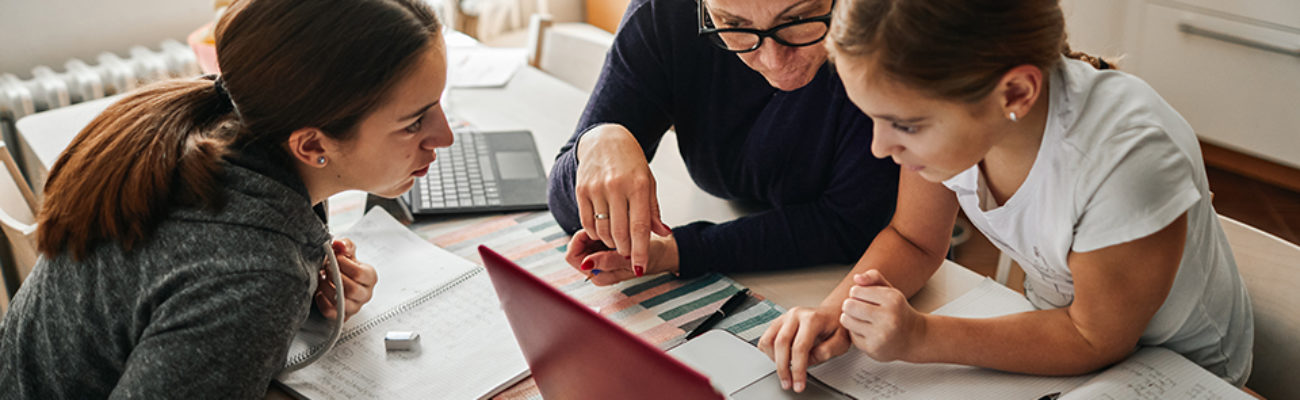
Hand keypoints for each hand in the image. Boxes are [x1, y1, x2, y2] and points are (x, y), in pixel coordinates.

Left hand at [315, 238, 377, 320]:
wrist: (336, 276)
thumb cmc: (343, 264)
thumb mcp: (346, 250)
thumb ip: (344, 245)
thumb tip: (338, 245)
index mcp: (370, 277)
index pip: (360, 274)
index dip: (343, 265)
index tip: (334, 258)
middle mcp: (365, 294)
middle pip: (352, 289)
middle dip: (334, 277)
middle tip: (326, 268)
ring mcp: (354, 307)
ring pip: (341, 302)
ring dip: (326, 288)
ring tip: (321, 277)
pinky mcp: (342, 315)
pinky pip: (331, 312)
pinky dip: (322, 301)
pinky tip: (320, 291)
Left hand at [565, 229, 677, 285]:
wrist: (664, 252)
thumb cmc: (651, 257)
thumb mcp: (630, 259)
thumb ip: (608, 261)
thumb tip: (586, 263)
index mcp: (599, 276)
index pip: (573, 256)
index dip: (580, 241)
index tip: (594, 232)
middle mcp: (596, 269)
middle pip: (576, 248)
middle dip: (587, 235)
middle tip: (605, 227)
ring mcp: (599, 259)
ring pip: (584, 241)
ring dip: (595, 231)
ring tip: (613, 227)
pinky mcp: (605, 250)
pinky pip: (594, 236)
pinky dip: (601, 229)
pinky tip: (614, 226)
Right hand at [574, 125, 672, 272]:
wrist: (606, 139)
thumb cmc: (631, 163)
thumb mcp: (648, 183)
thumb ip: (653, 211)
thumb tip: (663, 233)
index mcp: (638, 185)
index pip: (640, 227)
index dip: (640, 251)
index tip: (640, 266)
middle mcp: (616, 186)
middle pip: (619, 233)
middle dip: (625, 250)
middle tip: (629, 254)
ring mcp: (596, 188)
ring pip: (602, 230)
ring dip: (610, 242)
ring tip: (617, 241)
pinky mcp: (581, 189)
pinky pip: (586, 222)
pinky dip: (595, 233)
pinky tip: (603, 231)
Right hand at [757, 304, 850, 392]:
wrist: (831, 314)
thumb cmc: (836, 327)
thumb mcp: (841, 341)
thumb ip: (827, 351)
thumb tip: (809, 360)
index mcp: (812, 319)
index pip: (800, 347)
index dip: (797, 369)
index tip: (798, 384)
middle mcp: (795, 315)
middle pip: (781, 343)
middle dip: (783, 368)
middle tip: (788, 383)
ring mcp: (784, 317)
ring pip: (769, 340)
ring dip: (774, 359)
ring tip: (785, 369)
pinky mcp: (777, 322)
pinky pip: (765, 339)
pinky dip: (769, 352)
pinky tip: (781, 358)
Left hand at [839, 270, 926, 361]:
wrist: (914, 338)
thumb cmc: (898, 312)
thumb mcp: (890, 290)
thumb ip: (873, 277)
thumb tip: (856, 277)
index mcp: (893, 299)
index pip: (855, 290)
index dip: (857, 293)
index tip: (865, 298)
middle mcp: (888, 317)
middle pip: (848, 305)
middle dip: (850, 305)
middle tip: (859, 309)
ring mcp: (881, 335)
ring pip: (846, 320)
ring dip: (850, 319)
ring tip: (863, 320)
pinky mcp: (873, 348)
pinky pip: (851, 336)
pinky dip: (856, 333)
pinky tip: (869, 333)